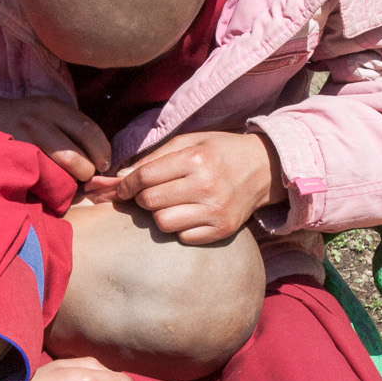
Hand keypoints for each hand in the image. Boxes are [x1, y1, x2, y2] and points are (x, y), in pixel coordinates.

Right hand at [0, 89, 111, 182]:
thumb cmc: (19, 120)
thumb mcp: (45, 112)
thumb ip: (69, 128)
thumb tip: (99, 157)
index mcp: (52, 107)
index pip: (89, 129)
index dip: (102, 151)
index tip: (104, 164)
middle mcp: (38, 120)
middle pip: (77, 153)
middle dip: (87, 171)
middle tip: (86, 177)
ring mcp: (22, 139)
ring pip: (59, 167)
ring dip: (70, 181)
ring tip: (68, 183)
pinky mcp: (11, 156)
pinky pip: (39, 176)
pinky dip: (50, 185)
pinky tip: (48, 185)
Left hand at [98, 130, 285, 244]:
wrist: (264, 168)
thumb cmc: (219, 152)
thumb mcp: (189, 143)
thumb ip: (153, 159)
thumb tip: (118, 180)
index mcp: (196, 159)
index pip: (145, 177)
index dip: (126, 185)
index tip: (121, 189)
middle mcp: (207, 186)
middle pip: (150, 202)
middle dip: (143, 198)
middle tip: (152, 193)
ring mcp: (216, 211)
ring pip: (163, 223)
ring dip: (160, 214)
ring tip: (173, 203)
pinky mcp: (223, 230)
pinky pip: (183, 237)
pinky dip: (180, 228)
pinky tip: (190, 214)